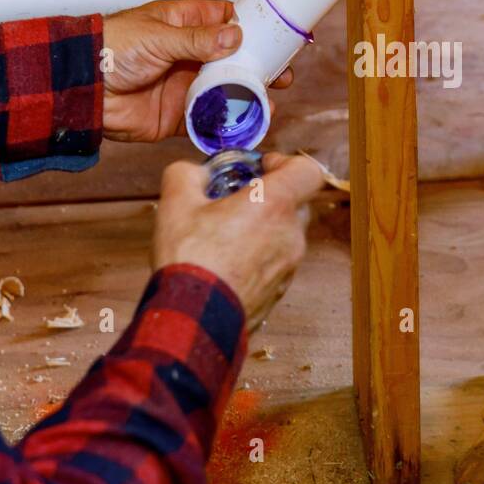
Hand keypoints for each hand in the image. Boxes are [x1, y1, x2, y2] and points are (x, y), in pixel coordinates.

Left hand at [101, 0, 292, 142]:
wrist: (81, 89)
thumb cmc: (111, 48)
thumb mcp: (157, 36)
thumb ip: (197, 40)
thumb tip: (235, 37)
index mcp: (185, 24)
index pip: (226, 20)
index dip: (252, 27)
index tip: (277, 36)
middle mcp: (190, 54)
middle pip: (235, 59)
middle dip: (260, 66)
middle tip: (282, 75)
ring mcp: (186, 85)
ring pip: (227, 90)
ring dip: (249, 96)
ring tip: (270, 103)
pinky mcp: (179, 114)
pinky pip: (209, 119)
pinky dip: (228, 123)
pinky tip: (247, 124)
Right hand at [152, 153, 327, 330]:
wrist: (194, 320)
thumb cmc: (191, 261)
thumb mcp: (176, 202)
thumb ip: (187, 174)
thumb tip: (193, 173)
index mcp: (275, 205)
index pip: (307, 170)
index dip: (285, 162)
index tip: (260, 168)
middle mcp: (291, 235)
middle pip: (296, 203)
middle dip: (270, 197)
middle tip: (238, 200)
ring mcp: (289, 266)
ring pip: (285, 235)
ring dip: (263, 229)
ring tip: (226, 235)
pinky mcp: (280, 291)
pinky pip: (276, 263)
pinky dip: (259, 257)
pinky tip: (227, 262)